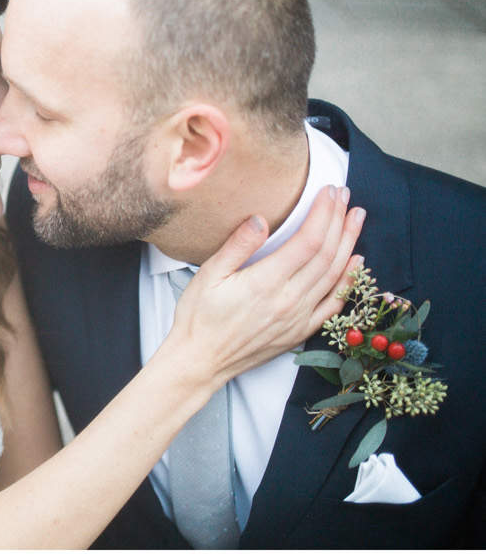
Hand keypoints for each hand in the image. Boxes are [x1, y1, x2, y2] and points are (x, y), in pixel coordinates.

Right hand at [165, 185, 364, 386]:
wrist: (200, 361)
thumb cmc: (198, 317)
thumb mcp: (207, 276)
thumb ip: (237, 246)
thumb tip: (260, 219)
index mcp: (266, 283)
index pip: (308, 241)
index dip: (324, 214)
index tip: (329, 192)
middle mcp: (289, 300)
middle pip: (327, 254)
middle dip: (339, 221)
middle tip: (345, 196)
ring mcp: (299, 317)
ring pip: (335, 275)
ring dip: (349, 243)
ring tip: (356, 218)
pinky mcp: (300, 331)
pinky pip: (333, 304)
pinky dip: (348, 281)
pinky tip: (356, 263)